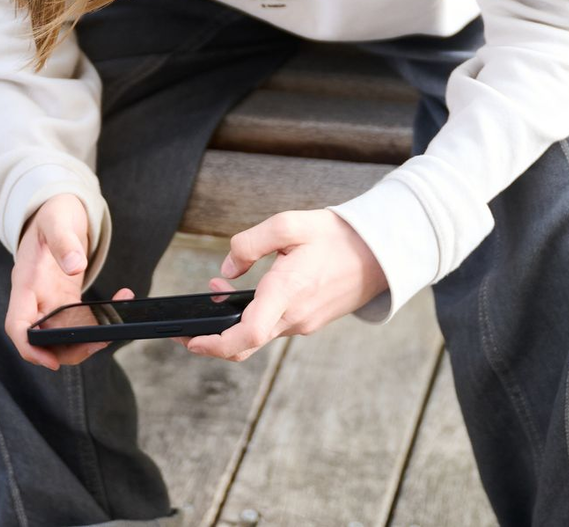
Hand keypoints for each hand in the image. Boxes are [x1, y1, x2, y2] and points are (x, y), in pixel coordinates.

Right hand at [7, 192, 129, 370]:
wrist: (56, 208)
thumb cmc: (52, 213)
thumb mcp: (56, 220)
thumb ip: (64, 241)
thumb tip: (76, 266)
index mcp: (25, 281)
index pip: (17, 324)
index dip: (29, 347)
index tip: (49, 360)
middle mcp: (34, 297)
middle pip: (43, 338)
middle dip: (69, 348)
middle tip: (102, 340)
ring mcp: (50, 299)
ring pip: (63, 334)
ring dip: (87, 337)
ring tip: (116, 323)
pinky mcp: (66, 298)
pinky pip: (79, 318)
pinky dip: (99, 318)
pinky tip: (122, 299)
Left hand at [172, 209, 387, 361]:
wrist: (379, 252)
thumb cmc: (336, 236)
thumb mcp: (289, 224)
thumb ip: (250, 243)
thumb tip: (227, 269)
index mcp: (288, 292)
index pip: (248, 334)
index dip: (215, 344)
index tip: (192, 340)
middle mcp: (296, 316)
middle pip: (247, 343)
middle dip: (214, 338)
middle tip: (189, 327)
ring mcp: (305, 323)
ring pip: (261, 334)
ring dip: (235, 320)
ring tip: (220, 288)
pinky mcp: (312, 321)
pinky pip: (276, 325)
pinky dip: (256, 315)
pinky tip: (251, 292)